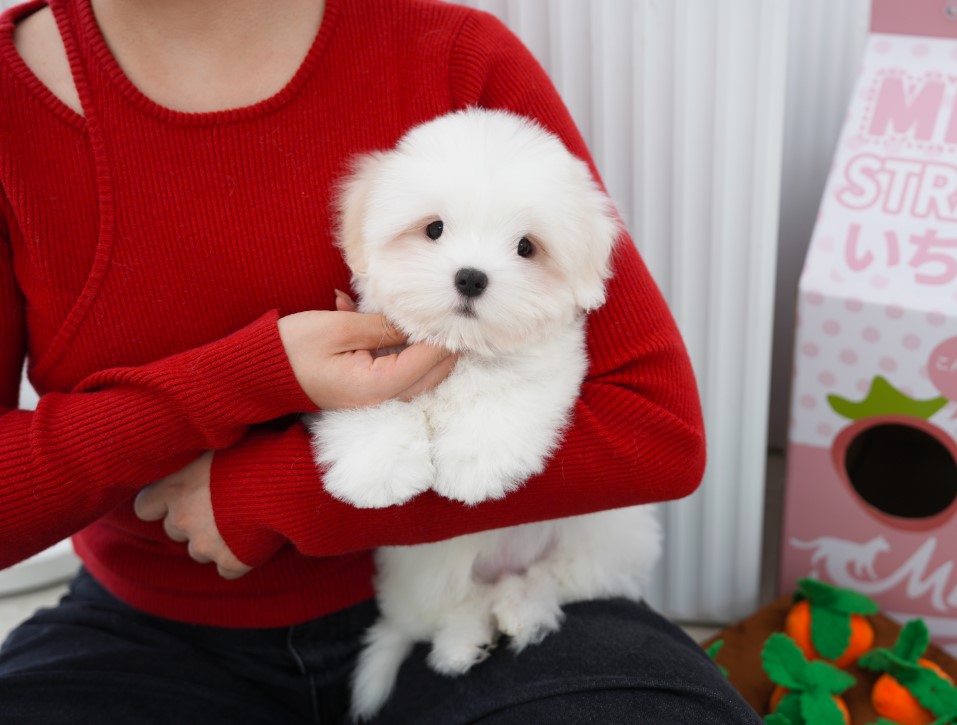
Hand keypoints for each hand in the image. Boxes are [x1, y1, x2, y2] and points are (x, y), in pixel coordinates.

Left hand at [134, 452, 252, 579]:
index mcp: (175, 486)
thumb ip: (201, 460)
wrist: (287, 481)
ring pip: (198, 552)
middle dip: (191, 521)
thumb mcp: (220, 443)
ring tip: (240, 521)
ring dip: (213, 541)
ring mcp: (206, 544)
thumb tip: (200, 455)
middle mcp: (183, 518)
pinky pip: (227, 570)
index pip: (145, 506)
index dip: (161, 504)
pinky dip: (238, 558)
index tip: (179, 496)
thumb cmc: (257, 452)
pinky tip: (254, 541)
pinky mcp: (231, 561)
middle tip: (219, 505)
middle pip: (174, 530)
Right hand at [278, 292, 455, 409]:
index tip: (454, 309)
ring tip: (421, 311)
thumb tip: (418, 321)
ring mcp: (375, 397)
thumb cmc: (290, 349)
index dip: (445, 334)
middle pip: (433, 371)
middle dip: (443, 341)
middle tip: (449, 309)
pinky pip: (397, 367)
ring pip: (419, 371)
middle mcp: (382, 398)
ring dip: (422, 342)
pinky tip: (382, 319)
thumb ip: (383, 326)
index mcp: (377, 386)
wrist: (254, 374)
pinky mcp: (367, 388)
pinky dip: (398, 344)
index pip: (429, 360)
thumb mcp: (338, 328)